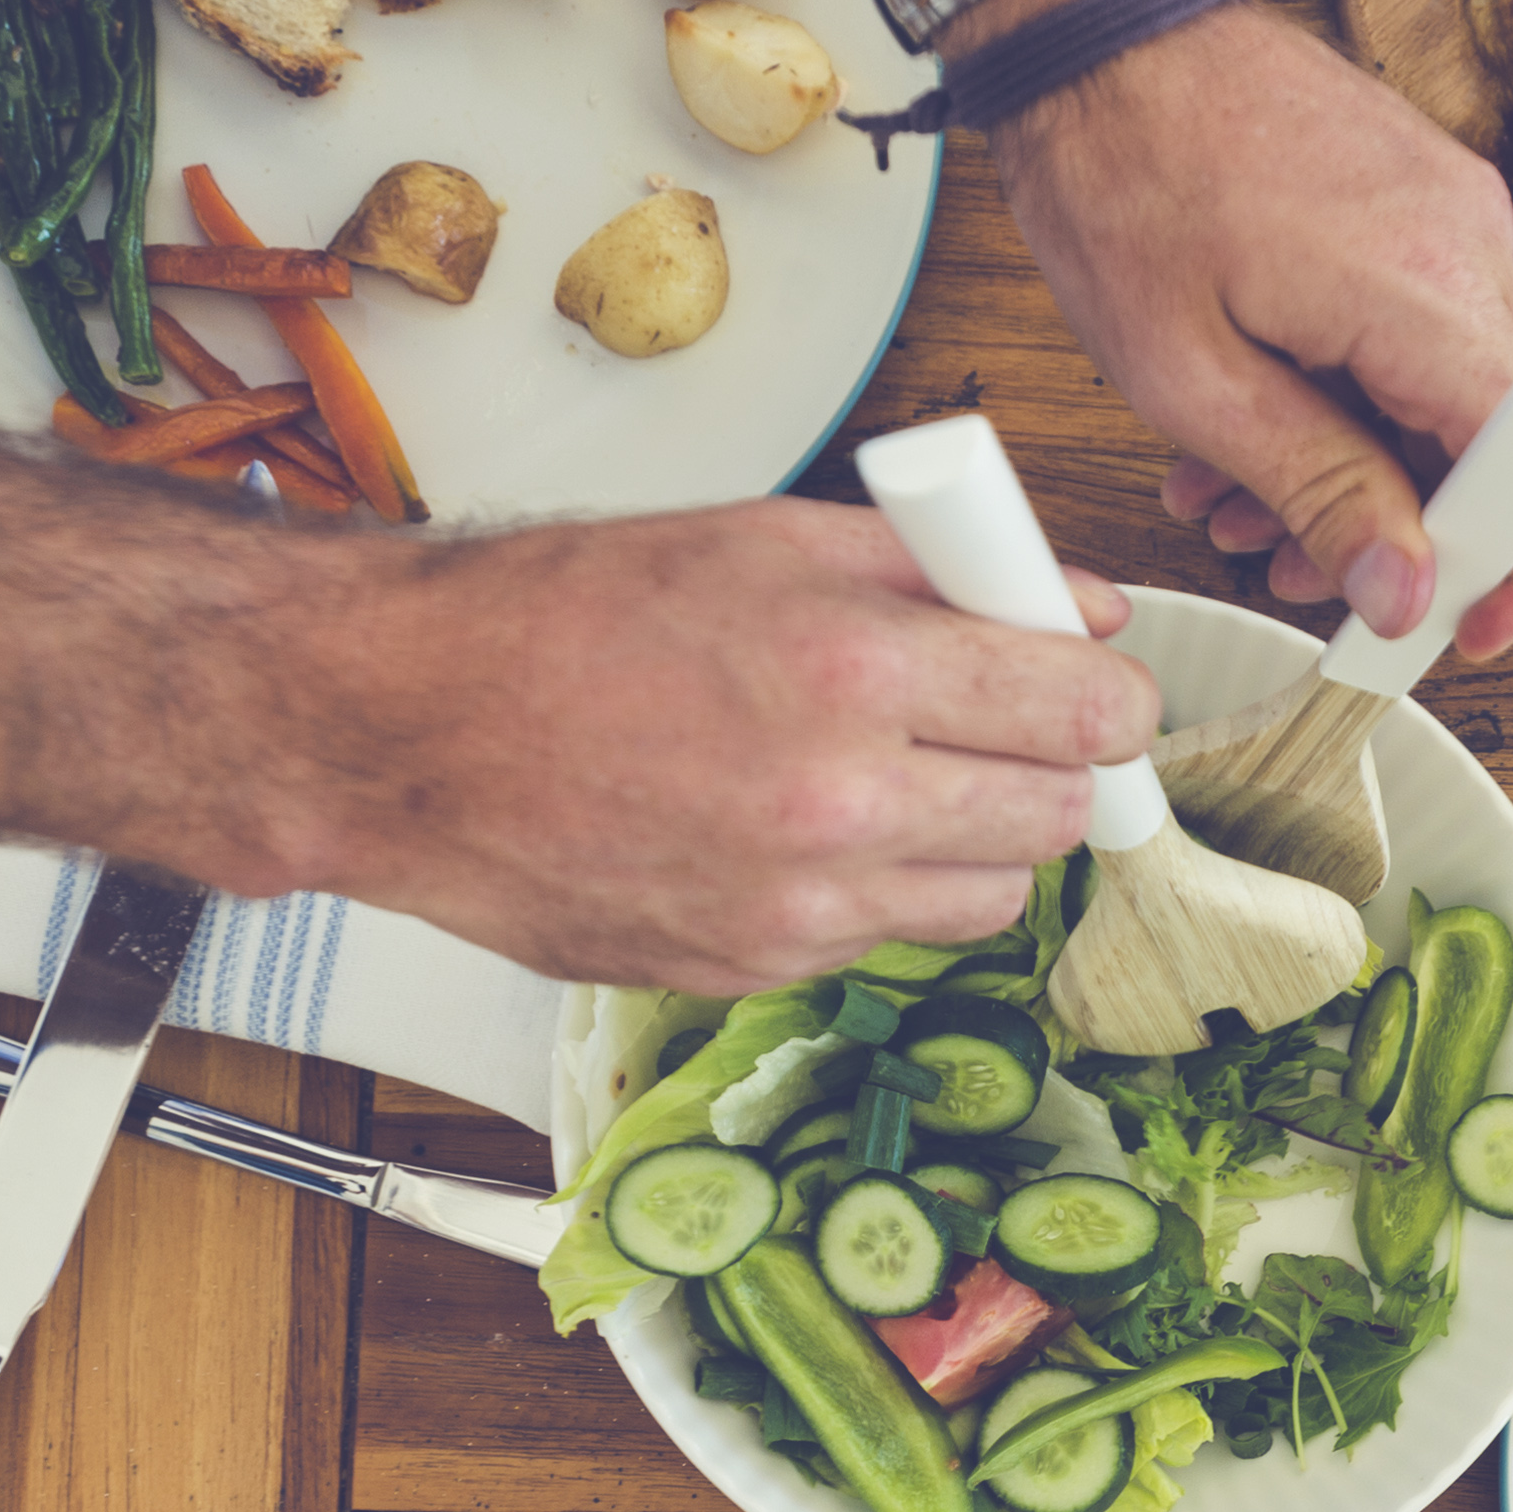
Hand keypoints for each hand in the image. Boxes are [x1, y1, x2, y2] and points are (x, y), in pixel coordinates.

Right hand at [285, 496, 1159, 996]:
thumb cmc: (554, 621)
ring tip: (895, 775)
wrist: (401, 730)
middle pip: (1061, 817)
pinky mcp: (749, 972)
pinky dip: (872, 888)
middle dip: (1053, 766)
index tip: (1097, 687)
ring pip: (988, 899)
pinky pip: (879, 938)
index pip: (1085, 710)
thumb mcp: (762, 539)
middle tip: (1004, 724)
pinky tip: (797, 826)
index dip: (1111, 696)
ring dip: (974, 838)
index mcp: (852, 669)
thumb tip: (1078, 608)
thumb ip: (941, 569)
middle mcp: (838, 802)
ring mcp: (796, 905)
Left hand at [990, 1, 1512, 664]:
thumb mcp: (1194, 379)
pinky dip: (1355, 395)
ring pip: (1450, 392)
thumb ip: (1316, 490)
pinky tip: (1260, 422)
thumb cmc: (1118, 176)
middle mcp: (1466, 240)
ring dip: (1362, 468)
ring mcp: (1449, 210)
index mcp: (1423, 290)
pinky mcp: (1418, 197)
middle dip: (1407, 529)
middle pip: (1499, 437)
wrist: (1096, 30)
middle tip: (1301, 574)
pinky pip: (1420, 330)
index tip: (1470, 627)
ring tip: (1240, 503)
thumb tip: (1404, 590)